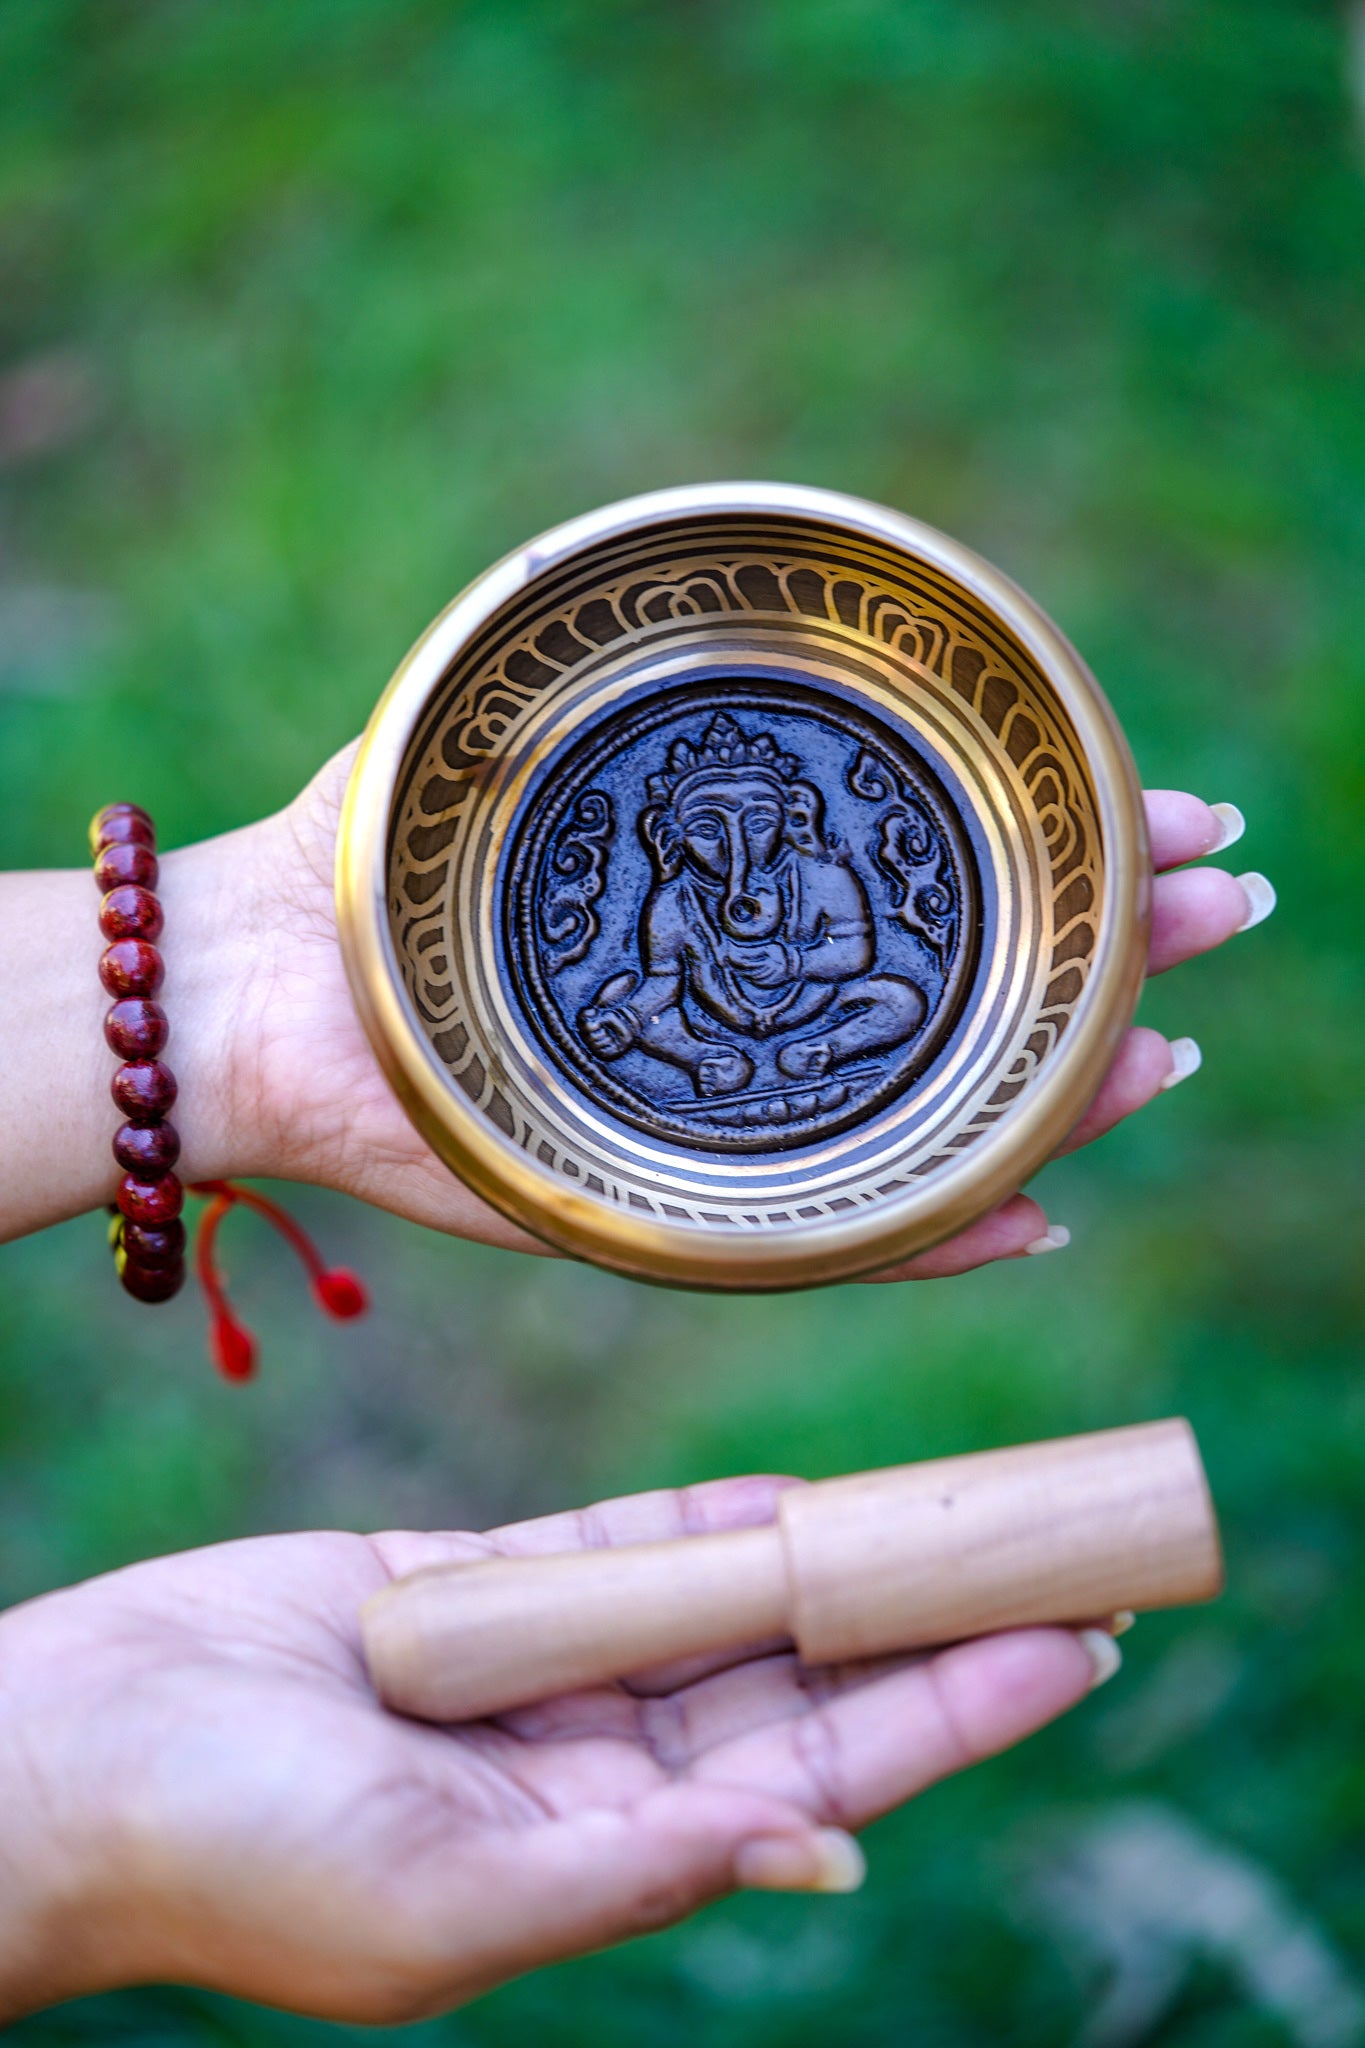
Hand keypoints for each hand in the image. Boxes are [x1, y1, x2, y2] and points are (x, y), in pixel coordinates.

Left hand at [0, 755, 1272, 1264]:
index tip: (1169, 809)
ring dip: (1068, 1085)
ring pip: (946, 1115)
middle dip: (1109, 948)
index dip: (1061, 845)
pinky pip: (844, 1240)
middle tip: (1223, 903)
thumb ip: (614, 676)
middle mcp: (761, 1017)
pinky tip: (1039, 1209)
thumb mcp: (514, 728)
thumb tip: (739, 598)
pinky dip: (945, 1234)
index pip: (940, 878)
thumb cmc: (373, 853)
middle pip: (976, 993)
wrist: (256, 995)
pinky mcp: (678, 1211)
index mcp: (742, 910)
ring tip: (1163, 1048)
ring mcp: (735, 1118)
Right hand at [0, 1478, 1112, 2023]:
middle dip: (928, 1622)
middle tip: (1061, 1553)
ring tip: (963, 1508)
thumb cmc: (236, 1856)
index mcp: (601, 1857)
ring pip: (727, 1603)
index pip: (825, 1771)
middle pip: (801, 1678)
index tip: (1074, 1643)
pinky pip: (622, 1545)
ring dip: (839, 1559)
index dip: (953, 1711)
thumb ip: (634, 1870)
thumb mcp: (447, 1904)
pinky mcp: (475, 1590)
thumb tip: (822, 1854)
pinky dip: (712, 1519)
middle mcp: (590, 1766)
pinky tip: (803, 1495)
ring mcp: (537, 1672)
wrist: (76, 1752)